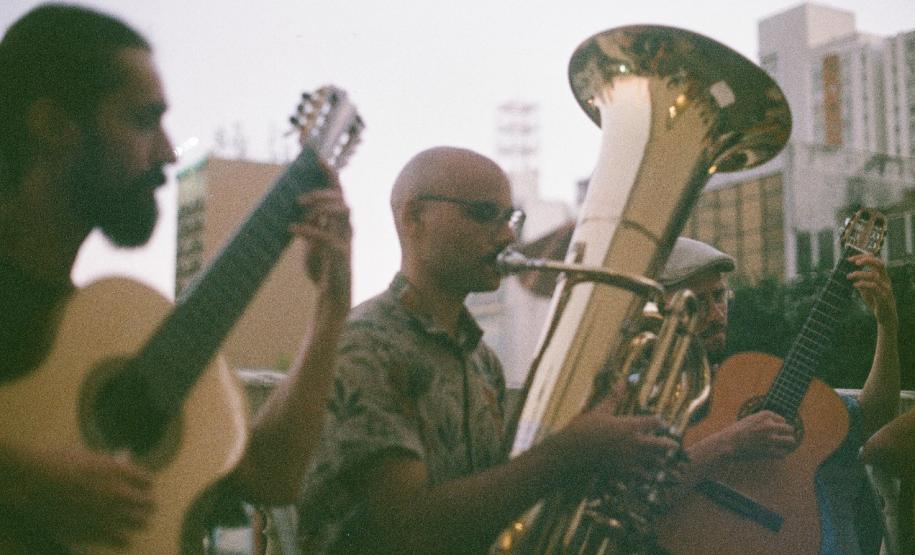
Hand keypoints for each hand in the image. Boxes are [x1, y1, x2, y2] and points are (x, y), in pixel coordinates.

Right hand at [7, 445, 152, 548]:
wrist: (34, 482)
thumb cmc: (59, 463)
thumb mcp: (90, 457)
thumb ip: (111, 463)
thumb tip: (124, 462)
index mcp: (119, 471)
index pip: (147, 481)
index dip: (144, 484)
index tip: (141, 486)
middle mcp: (118, 492)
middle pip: (148, 502)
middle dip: (146, 503)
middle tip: (144, 505)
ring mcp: (107, 513)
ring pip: (140, 522)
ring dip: (138, 520)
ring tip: (136, 520)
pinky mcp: (93, 530)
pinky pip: (121, 539)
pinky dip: (124, 538)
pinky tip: (122, 536)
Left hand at [289, 183, 351, 319]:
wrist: (330, 293)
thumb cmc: (322, 266)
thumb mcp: (312, 240)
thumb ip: (310, 222)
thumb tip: (296, 203)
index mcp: (340, 221)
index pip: (338, 191)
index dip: (330, 174)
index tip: (317, 158)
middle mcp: (346, 227)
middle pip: (341, 197)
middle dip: (321, 192)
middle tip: (299, 198)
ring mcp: (346, 239)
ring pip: (342, 210)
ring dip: (320, 205)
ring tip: (298, 207)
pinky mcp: (341, 253)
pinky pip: (325, 235)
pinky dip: (308, 229)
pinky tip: (292, 229)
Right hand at [561, 386, 678, 480]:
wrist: (573, 452)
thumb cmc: (585, 428)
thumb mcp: (600, 410)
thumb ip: (613, 397)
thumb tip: (622, 382)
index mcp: (630, 425)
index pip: (653, 422)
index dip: (658, 422)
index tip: (660, 422)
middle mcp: (634, 442)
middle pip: (660, 445)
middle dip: (668, 445)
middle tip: (674, 446)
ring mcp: (631, 459)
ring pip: (654, 462)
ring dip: (660, 462)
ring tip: (664, 462)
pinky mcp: (623, 472)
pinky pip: (641, 476)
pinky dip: (647, 477)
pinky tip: (648, 478)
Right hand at [722, 410, 796, 459]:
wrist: (729, 442)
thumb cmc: (738, 431)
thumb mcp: (751, 419)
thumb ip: (765, 421)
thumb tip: (780, 426)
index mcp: (766, 415)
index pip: (782, 420)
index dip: (778, 426)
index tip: (772, 430)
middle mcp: (770, 425)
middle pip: (790, 429)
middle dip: (787, 433)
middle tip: (783, 437)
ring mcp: (771, 438)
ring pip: (791, 441)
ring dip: (788, 443)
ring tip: (783, 445)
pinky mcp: (769, 451)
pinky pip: (783, 453)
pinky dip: (781, 453)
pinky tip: (776, 453)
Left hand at [847, 253, 896, 331]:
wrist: (885, 318)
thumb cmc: (876, 302)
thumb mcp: (866, 290)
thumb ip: (861, 282)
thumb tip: (850, 274)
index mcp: (882, 277)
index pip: (876, 261)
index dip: (864, 257)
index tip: (850, 259)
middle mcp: (886, 280)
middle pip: (879, 264)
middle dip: (866, 260)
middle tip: (854, 262)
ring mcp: (885, 288)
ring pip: (875, 275)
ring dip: (860, 274)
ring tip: (849, 276)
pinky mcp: (883, 297)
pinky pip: (874, 287)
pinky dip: (863, 284)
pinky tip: (855, 285)